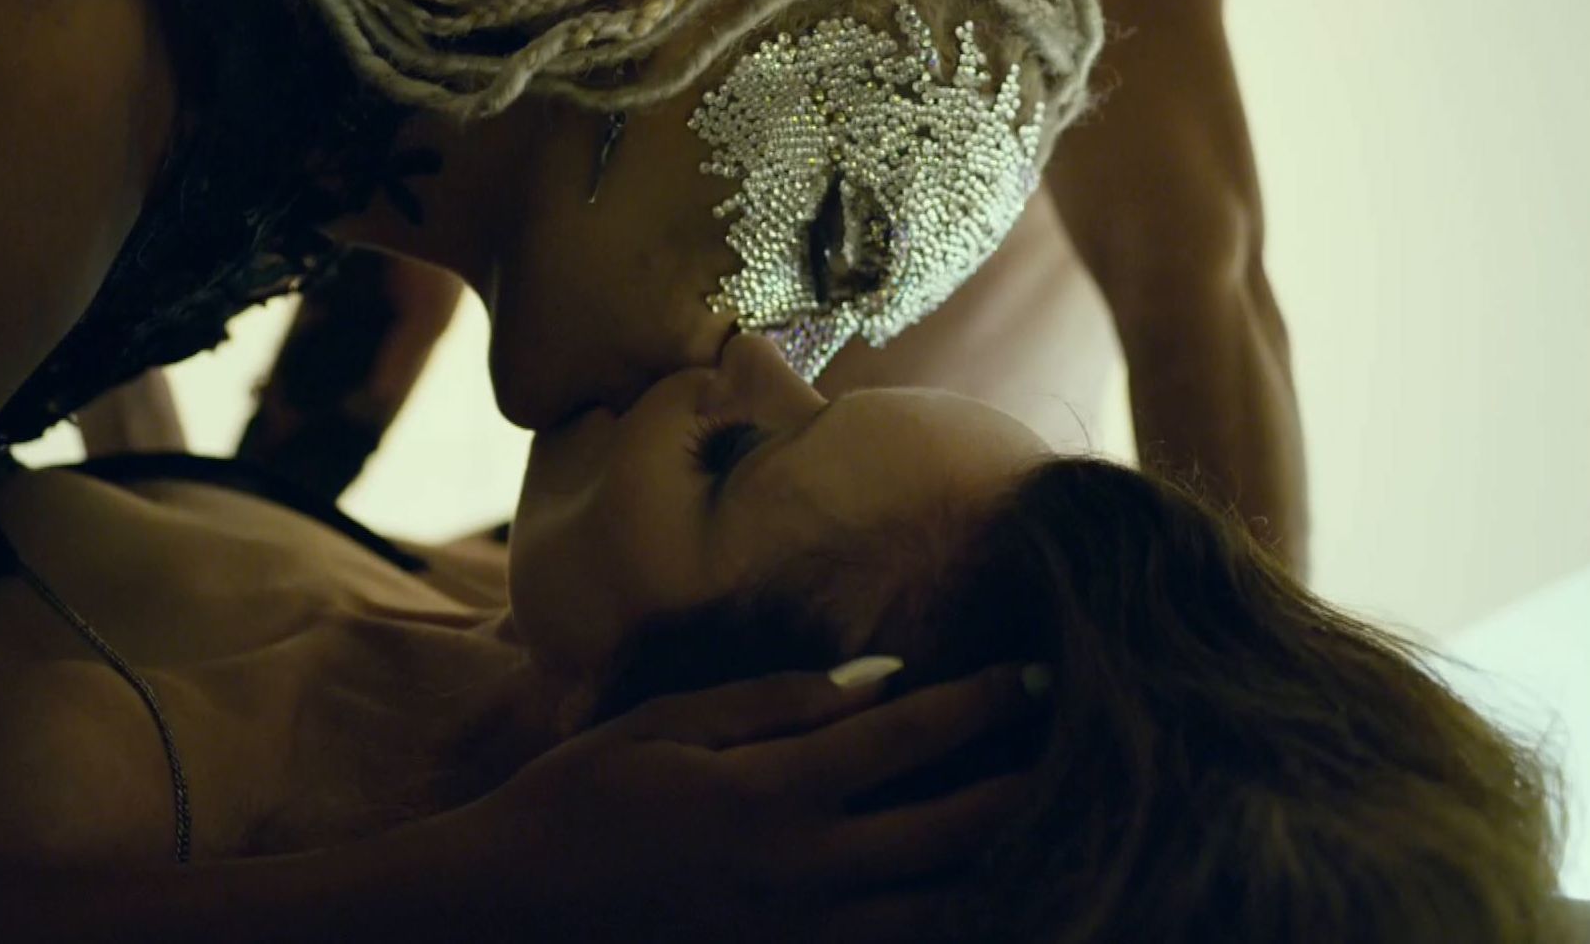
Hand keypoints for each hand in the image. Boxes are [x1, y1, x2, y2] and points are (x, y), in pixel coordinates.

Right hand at [442, 661, 1045, 943]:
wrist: (507, 913)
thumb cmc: (579, 800)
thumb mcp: (667, 725)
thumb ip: (779, 701)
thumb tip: (884, 678)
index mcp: (771, 796)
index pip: (907, 741)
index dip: (980, 705)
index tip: (1034, 673)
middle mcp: (803, 874)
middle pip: (952, 833)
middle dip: (1025, 787)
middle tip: (1082, 748)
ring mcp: (800, 938)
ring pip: (941, 911)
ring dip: (1006, 867)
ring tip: (1059, 828)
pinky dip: (945, 925)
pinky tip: (978, 898)